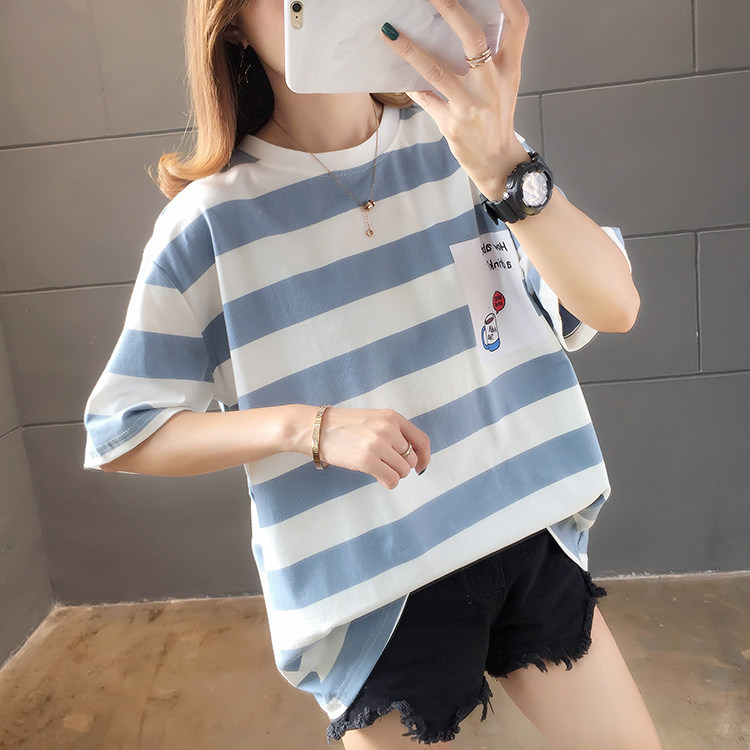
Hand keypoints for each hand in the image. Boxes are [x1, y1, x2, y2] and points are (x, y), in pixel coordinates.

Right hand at [318, 407, 429, 489]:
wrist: (316, 428)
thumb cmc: (343, 426)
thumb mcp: (373, 419)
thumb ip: (393, 432)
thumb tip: (412, 458)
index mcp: (392, 417)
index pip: (420, 440)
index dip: (425, 457)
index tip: (420, 467)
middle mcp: (388, 429)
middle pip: (411, 459)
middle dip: (402, 467)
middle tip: (386, 466)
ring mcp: (378, 444)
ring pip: (403, 471)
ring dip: (394, 474)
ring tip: (379, 470)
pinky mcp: (367, 460)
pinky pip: (391, 479)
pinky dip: (389, 483)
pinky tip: (380, 479)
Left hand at [381, 0, 530, 200]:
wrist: (497, 161)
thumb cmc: (497, 118)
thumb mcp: (505, 84)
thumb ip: (491, 56)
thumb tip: (457, 25)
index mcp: (510, 68)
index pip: (517, 23)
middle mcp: (492, 84)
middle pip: (473, 37)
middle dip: (450, 8)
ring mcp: (471, 105)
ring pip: (436, 70)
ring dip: (410, 49)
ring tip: (390, 32)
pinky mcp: (452, 123)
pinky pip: (425, 98)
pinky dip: (409, 83)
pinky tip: (395, 70)